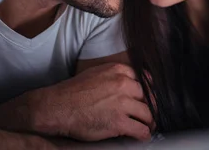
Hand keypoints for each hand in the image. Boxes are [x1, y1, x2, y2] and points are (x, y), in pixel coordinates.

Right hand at [34, 63, 152, 141]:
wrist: (58, 106)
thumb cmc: (73, 92)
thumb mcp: (96, 73)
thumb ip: (114, 76)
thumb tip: (129, 84)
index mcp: (118, 71)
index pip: (144, 79)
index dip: (148, 91)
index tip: (148, 98)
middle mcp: (123, 84)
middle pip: (149, 96)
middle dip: (151, 107)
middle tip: (150, 114)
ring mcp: (122, 103)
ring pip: (148, 114)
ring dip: (149, 122)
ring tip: (148, 126)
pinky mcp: (118, 122)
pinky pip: (140, 130)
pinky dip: (144, 135)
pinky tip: (142, 137)